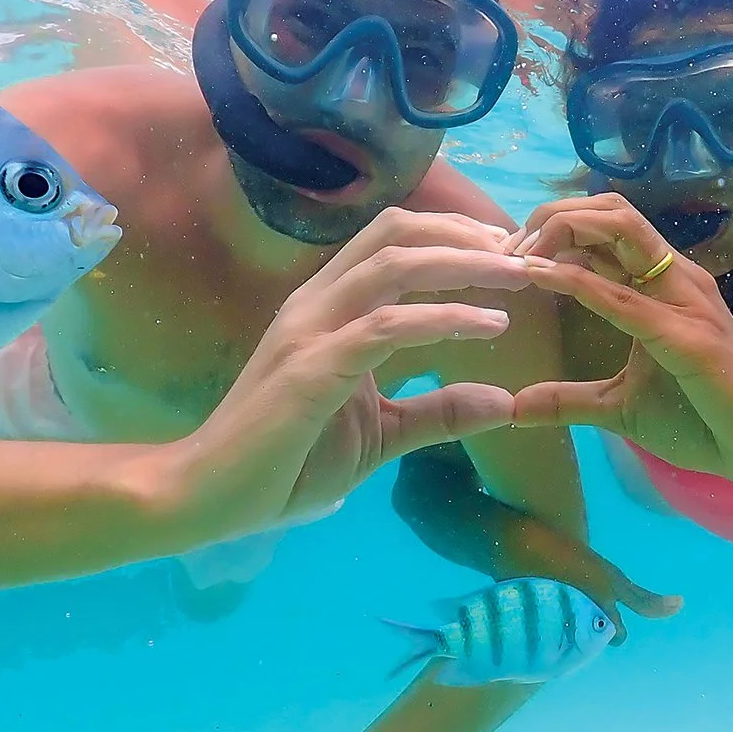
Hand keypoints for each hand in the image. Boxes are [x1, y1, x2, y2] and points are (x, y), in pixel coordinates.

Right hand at [177, 209, 534, 535]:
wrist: (208, 498)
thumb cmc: (286, 464)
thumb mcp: (380, 434)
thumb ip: (437, 413)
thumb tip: (505, 402)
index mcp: (328, 308)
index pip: (393, 241)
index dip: (454, 235)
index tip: (509, 254)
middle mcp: (316, 304)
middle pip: (396, 233)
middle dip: (465, 234)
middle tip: (523, 253)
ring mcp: (310, 333)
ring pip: (392, 265)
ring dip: (462, 263)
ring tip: (517, 277)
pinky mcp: (309, 371)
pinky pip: (384, 328)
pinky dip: (442, 318)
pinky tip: (487, 325)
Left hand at [507, 194, 732, 480]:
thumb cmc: (705, 422)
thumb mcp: (619, 407)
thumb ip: (570, 399)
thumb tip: (517, 406)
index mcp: (661, 286)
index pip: (605, 230)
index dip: (553, 230)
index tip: (505, 254)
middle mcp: (674, 278)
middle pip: (609, 212)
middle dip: (552, 216)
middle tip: (505, 248)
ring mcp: (685, 300)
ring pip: (620, 230)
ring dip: (561, 232)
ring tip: (517, 255)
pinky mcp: (688, 336)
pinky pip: (625, 297)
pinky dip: (577, 280)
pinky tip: (537, 276)